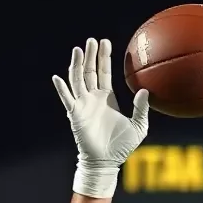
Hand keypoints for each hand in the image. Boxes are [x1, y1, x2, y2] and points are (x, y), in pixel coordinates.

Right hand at [52, 37, 148, 197]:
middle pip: (89, 71)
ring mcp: (83, 105)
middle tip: (92, 40)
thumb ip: (141, 109)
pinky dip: (61, 88)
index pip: (104, 72)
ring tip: (78, 49)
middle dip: (90, 55)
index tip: (105, 42)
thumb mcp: (139, 126)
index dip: (104, 57)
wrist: (106, 162)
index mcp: (107, 97)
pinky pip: (67, 99)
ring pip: (77, 79)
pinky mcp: (75, 115)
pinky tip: (57, 77)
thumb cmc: (122, 146)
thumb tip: (144, 91)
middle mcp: (93, 98)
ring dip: (76, 64)